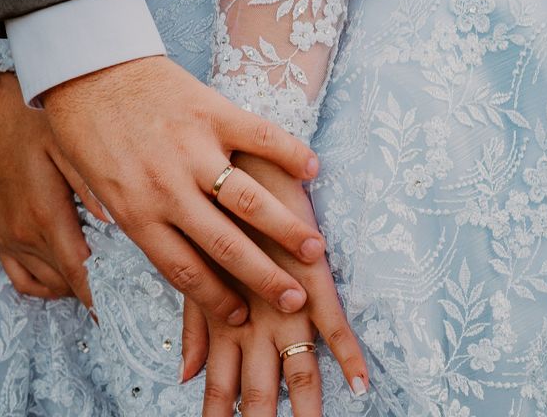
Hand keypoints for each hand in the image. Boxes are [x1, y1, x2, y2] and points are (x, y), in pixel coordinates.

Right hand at [0, 73, 107, 305]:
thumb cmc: (26, 121)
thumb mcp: (67, 145)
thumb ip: (92, 186)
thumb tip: (116, 220)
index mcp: (45, 214)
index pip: (79, 272)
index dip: (101, 297)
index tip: (120, 313)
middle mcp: (24, 233)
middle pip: (67, 282)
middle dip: (97, 290)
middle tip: (125, 289)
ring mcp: (8, 237)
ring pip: (47, 284)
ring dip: (74, 287)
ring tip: (103, 278)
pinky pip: (20, 278)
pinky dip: (45, 286)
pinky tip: (66, 274)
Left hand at [42, 56, 325, 323]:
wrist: (86, 66)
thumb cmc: (89, 130)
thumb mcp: (97, 187)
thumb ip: (134, 222)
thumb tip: (167, 257)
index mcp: (136, 211)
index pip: (185, 271)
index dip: (216, 300)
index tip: (240, 315)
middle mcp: (168, 187)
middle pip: (226, 247)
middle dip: (264, 280)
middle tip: (293, 299)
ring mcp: (194, 148)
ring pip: (250, 201)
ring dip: (287, 229)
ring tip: (315, 251)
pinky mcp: (211, 110)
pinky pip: (261, 137)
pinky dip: (290, 153)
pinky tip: (313, 170)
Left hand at [179, 154, 369, 415]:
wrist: (232, 155)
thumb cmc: (210, 210)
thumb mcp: (197, 271)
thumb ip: (195, 325)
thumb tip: (185, 375)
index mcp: (217, 315)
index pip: (219, 386)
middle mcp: (247, 314)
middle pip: (256, 387)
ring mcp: (278, 293)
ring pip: (295, 362)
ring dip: (307, 404)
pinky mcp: (306, 267)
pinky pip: (331, 317)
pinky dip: (347, 352)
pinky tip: (361, 382)